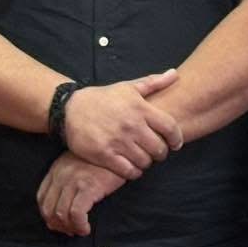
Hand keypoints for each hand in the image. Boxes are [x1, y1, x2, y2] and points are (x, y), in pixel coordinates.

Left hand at [37, 151, 126, 234]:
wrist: (122, 151)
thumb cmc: (103, 161)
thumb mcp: (79, 164)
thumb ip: (67, 180)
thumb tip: (59, 211)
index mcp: (57, 169)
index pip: (41, 198)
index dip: (48, 215)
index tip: (59, 224)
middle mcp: (61, 174)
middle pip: (48, 208)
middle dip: (57, 225)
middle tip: (70, 231)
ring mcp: (74, 180)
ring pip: (61, 214)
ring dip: (69, 227)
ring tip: (80, 230)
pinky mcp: (88, 186)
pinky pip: (76, 213)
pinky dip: (79, 225)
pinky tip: (86, 228)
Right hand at [62, 70, 182, 177]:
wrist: (71, 109)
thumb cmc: (103, 98)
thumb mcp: (128, 86)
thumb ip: (154, 82)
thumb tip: (175, 74)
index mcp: (140, 108)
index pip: (170, 127)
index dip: (177, 138)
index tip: (176, 143)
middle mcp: (131, 125)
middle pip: (159, 148)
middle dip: (161, 153)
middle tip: (156, 152)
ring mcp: (118, 141)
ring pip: (145, 161)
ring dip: (146, 162)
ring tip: (142, 158)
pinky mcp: (104, 155)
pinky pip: (128, 171)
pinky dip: (133, 172)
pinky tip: (131, 167)